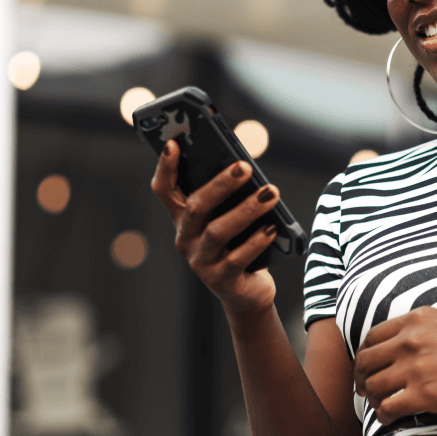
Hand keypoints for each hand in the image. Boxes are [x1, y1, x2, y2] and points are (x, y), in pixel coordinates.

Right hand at [149, 139, 279, 314]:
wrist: (246, 292)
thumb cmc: (239, 244)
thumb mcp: (230, 217)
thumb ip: (230, 196)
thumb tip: (243, 167)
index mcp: (183, 219)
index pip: (164, 190)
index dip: (165, 167)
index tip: (174, 143)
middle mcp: (186, 239)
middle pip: (196, 206)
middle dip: (221, 184)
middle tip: (245, 166)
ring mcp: (201, 261)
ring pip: (218, 231)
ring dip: (247, 209)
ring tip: (271, 193)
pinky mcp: (220, 280)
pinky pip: (237, 258)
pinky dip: (256, 240)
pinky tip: (272, 228)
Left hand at [353, 307, 436, 424]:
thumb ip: (418, 330)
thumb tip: (395, 348)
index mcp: (416, 320)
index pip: (372, 337)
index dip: (364, 355)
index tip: (366, 367)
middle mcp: (411, 340)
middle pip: (366, 361)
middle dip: (361, 378)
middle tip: (364, 389)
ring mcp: (416, 367)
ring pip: (373, 386)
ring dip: (373, 398)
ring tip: (381, 404)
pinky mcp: (424, 394)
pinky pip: (387, 407)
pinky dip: (384, 415)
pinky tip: (391, 416)